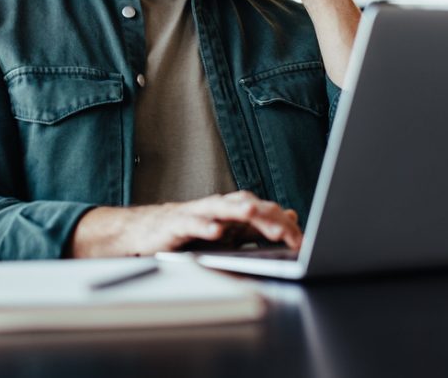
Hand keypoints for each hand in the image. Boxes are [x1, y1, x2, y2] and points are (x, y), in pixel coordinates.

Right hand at [70, 190, 302, 257]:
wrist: (146, 232)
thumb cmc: (189, 232)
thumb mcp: (229, 232)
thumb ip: (258, 226)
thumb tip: (290, 216)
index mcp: (232, 211)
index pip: (264, 212)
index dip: (283, 225)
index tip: (301, 242)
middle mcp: (217, 207)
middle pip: (247, 205)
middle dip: (267, 218)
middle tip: (287, 232)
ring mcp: (197, 214)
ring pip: (220, 208)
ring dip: (237, 210)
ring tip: (253, 214)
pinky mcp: (176, 224)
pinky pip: (192, 224)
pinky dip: (204, 227)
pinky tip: (215, 232)